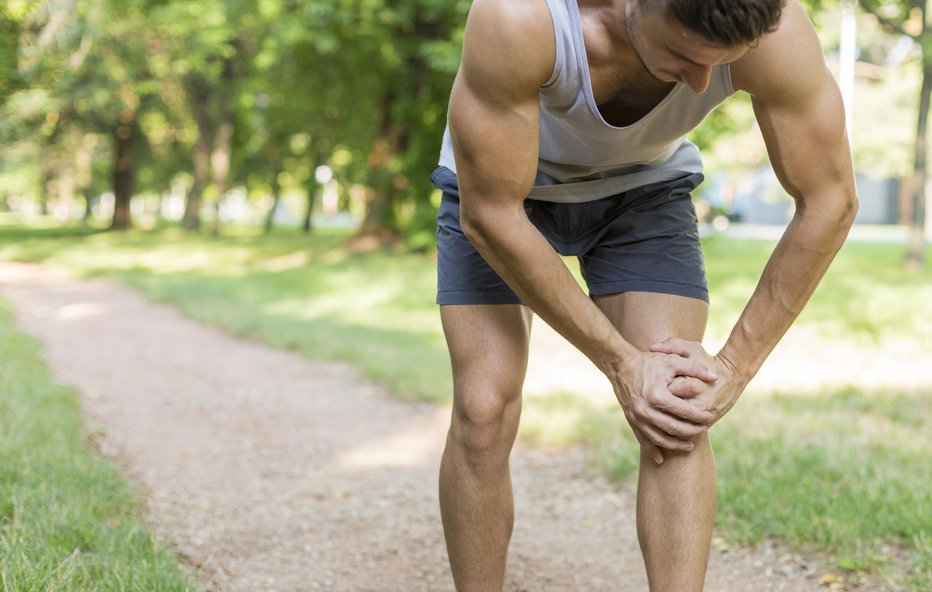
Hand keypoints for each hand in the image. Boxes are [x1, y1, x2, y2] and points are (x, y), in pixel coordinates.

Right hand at [609, 350, 717, 464]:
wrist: (620, 365)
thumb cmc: (648, 361)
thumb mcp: (672, 360)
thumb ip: (695, 368)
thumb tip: (715, 377)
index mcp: (658, 396)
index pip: (685, 411)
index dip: (700, 416)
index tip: (710, 417)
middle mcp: (646, 410)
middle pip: (673, 428)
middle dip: (691, 431)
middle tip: (704, 430)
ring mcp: (637, 417)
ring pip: (659, 438)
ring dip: (675, 445)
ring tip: (689, 446)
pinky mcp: (631, 420)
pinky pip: (643, 439)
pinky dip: (652, 450)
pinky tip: (661, 459)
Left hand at [650, 338, 746, 426]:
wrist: (734, 375)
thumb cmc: (709, 359)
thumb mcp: (692, 349)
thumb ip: (672, 345)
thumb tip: (651, 347)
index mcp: (691, 385)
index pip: (666, 392)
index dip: (655, 390)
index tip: (650, 387)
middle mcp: (698, 403)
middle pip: (670, 410)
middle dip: (658, 408)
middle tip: (649, 404)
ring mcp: (703, 415)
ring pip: (678, 423)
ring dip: (665, 420)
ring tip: (655, 414)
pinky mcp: (708, 422)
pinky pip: (688, 430)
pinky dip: (677, 428)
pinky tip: (667, 421)